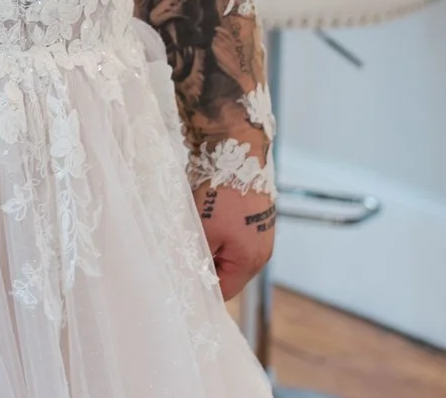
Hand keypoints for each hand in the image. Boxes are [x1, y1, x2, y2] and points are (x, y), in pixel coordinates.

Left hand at [194, 181, 274, 298]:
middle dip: (208, 265)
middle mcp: (261, 251)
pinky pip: (235, 236)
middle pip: (229, 272)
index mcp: (251, 261)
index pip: (225, 290)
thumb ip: (200, 260)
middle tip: (187, 251)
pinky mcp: (256, 218)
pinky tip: (207, 219)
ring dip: (213, 247)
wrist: (236, 155)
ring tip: (197, 232)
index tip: (184, 277)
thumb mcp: (204, 233)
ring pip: (230, 253)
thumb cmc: (221, 196)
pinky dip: (220, 233)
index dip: (204, 287)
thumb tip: (191, 277)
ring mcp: (260, 234)